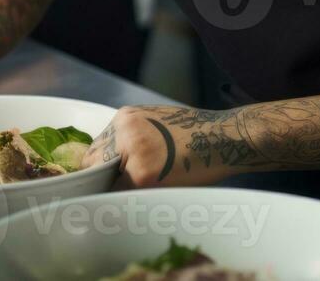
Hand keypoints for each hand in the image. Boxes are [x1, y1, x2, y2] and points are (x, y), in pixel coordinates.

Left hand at [81, 105, 242, 189]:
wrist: (225, 137)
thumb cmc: (196, 133)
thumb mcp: (156, 124)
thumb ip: (131, 139)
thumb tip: (113, 165)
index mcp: (125, 118)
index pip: (95, 150)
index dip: (100, 169)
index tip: (105, 182)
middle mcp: (123, 130)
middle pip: (96, 165)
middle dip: (106, 180)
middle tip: (122, 192)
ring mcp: (131, 152)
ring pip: (109, 183)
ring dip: (121, 191)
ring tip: (143, 194)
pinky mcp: (142, 174)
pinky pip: (126, 195)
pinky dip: (135, 200)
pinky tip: (152, 197)